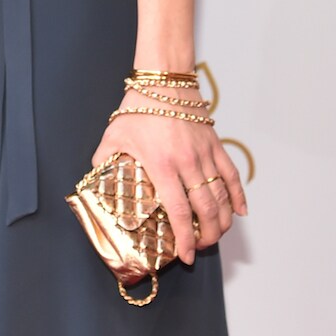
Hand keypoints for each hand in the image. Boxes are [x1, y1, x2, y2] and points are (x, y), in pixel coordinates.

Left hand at [92, 105, 246, 264]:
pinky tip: (240, 211)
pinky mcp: (215, 145)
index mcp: (162, 166)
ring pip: (222, 195)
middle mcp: (187, 163)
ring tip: (217, 234)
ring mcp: (205, 154)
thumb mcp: (113, 138)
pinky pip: (232, 174)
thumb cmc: (137, 107)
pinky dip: (238, 195)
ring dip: (222, 220)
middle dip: (207, 235)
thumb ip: (104, 164)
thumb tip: (95, 183)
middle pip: (206, 209)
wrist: (164, 80)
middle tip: (202, 247)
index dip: (185, 238)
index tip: (187, 255)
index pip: (179, 211)